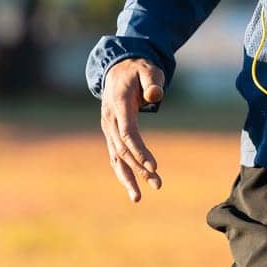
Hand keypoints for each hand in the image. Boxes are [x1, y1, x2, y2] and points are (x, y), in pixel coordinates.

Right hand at [100, 57, 165, 203]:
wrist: (118, 69)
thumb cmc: (138, 70)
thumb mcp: (148, 70)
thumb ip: (153, 82)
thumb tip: (156, 97)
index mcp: (118, 104)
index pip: (127, 133)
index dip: (139, 150)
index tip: (153, 166)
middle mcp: (109, 119)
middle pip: (123, 149)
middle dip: (139, 169)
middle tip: (158, 184)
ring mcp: (108, 128)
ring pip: (116, 157)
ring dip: (128, 177)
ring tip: (138, 198)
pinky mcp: (111, 134)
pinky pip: (115, 157)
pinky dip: (123, 173)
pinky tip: (133, 189)